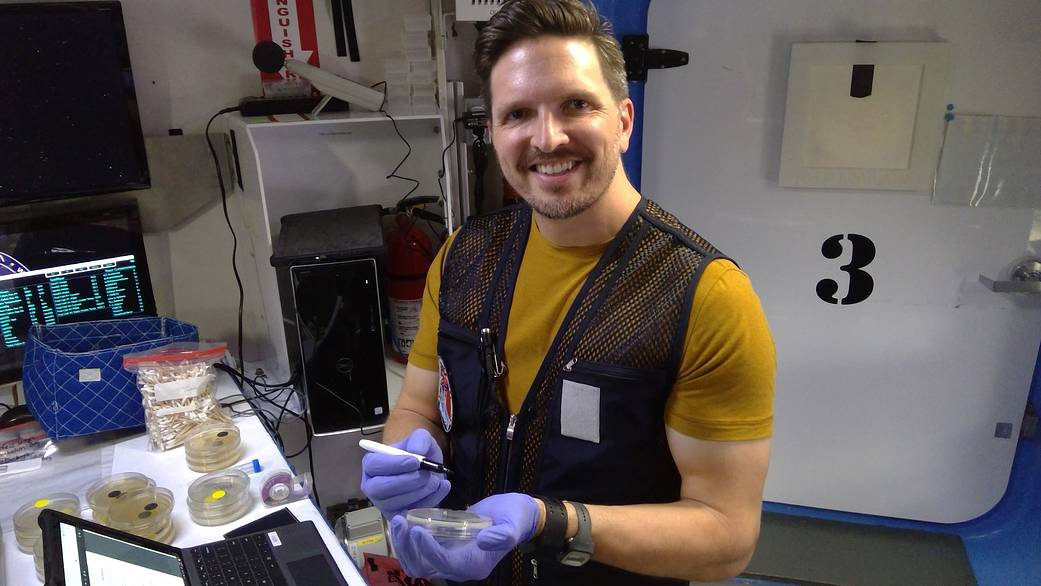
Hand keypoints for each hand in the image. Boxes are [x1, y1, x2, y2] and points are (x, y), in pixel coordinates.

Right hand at [360, 428, 450, 518]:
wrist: (427, 469)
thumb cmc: (417, 454)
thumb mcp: (420, 438)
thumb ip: (419, 439)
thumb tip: (416, 452)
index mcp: (372, 464)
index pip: (374, 465)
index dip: (394, 464)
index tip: (415, 461)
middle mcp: (372, 486)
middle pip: (381, 488)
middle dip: (407, 481)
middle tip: (426, 474)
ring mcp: (384, 504)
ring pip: (397, 503)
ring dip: (420, 491)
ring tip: (435, 480)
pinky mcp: (398, 516)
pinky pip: (411, 513)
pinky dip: (430, 501)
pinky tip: (441, 487)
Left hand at [389, 493, 538, 580]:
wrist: (516, 514)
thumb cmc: (515, 518)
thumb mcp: (514, 524)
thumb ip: (504, 535)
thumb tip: (484, 541)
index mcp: (473, 565)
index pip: (442, 562)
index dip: (428, 549)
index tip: (417, 529)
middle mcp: (458, 567)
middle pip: (422, 568)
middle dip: (408, 548)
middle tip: (400, 522)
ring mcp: (448, 558)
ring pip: (416, 562)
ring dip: (403, 544)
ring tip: (398, 520)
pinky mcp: (443, 547)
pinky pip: (419, 550)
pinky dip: (408, 539)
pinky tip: (404, 520)